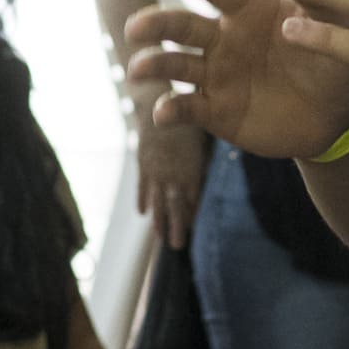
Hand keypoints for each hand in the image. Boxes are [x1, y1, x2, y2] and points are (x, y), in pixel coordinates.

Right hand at [126, 0, 348, 160]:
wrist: (337, 117)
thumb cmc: (336, 59)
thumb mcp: (336, 25)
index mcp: (247, 8)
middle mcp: (223, 37)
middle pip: (183, 24)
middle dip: (157, 23)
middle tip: (136, 27)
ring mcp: (216, 74)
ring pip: (176, 64)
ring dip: (154, 64)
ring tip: (137, 70)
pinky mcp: (216, 111)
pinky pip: (187, 108)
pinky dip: (170, 110)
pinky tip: (161, 114)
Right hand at [133, 115, 207, 248]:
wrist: (156, 101)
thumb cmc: (185, 119)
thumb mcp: (200, 139)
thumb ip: (203, 160)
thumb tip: (207, 177)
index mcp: (190, 166)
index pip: (193, 197)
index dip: (193, 213)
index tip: (193, 228)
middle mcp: (172, 170)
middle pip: (174, 204)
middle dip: (176, 225)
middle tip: (178, 246)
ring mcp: (155, 168)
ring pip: (156, 199)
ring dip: (158, 219)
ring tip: (159, 237)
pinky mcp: (142, 162)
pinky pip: (141, 184)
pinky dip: (142, 198)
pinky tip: (141, 212)